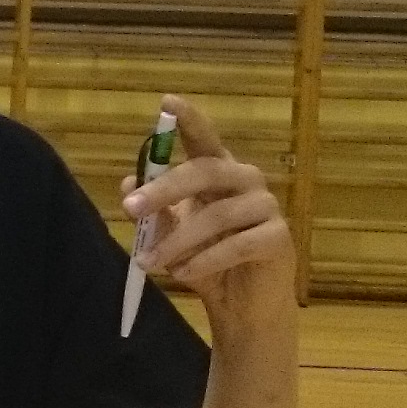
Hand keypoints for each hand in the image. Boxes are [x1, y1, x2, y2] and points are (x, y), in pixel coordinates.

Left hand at [124, 93, 292, 318]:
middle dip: (163, 189)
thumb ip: (153, 211)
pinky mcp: (279, 238)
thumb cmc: (207, 261)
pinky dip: (204, 260)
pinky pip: (237, 244)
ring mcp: (266, 207)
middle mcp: (245, 180)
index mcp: (219, 172)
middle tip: (130, 207)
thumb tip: (127, 184)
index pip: (204, 138)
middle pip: (205, 172)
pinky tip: (182, 274)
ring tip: (149, 262)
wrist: (243, 306)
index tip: (167, 101)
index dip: (188, 119)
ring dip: (177, 240)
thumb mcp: (172, 235)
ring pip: (216, 215)